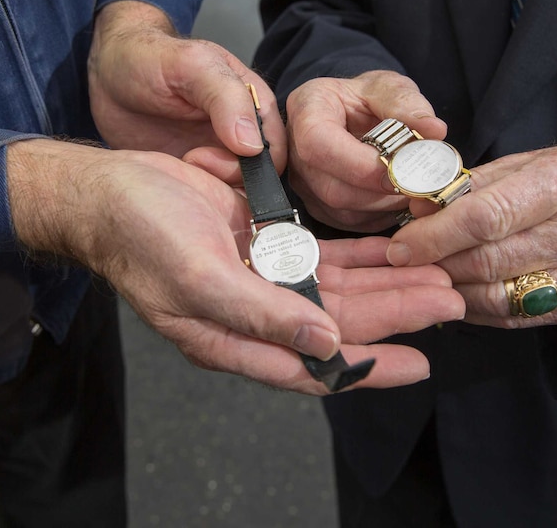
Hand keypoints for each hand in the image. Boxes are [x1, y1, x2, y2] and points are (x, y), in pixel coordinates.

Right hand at [7, 138, 463, 392]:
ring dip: (384, 285)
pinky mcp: (262, 242)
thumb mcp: (198, 279)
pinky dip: (355, 256)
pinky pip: (320, 256)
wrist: (108, 189)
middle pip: (339, 324)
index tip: (420, 363)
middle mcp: (255, 314)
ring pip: (336, 290)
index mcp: (234, 338)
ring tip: (434, 281)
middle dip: (393, 316)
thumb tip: (326, 349)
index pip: (315, 367)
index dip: (369, 368)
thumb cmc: (140, 235)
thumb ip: (262, 317)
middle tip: (448, 303)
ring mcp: (261, 277)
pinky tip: (388, 253)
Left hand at [87, 0, 285, 182]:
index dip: (255, 162)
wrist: (107, 74)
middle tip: (192, 160)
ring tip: (182, 165)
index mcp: (254, 104)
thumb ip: (227, 98)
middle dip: (231, 177)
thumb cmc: (148, 58)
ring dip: (213, 189)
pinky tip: (176, 180)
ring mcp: (219, 157)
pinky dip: (198, 196)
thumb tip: (253, 146)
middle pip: (260, 177)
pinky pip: (211, 198)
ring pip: (237, 192)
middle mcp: (243, 134)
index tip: (210, 154)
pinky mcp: (196, 175)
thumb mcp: (190, 65)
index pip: (277, 148)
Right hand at [284, 70, 446, 231]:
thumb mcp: (387, 87)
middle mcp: (295, 152)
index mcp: (307, 112)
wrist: (352, 113)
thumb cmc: (365, 98)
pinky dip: (380, 215)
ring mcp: (304, 183)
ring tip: (413, 186)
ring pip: (343, 211)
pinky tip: (396, 196)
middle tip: (419, 182)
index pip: (319, 145)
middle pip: (333, 188)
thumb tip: (435, 131)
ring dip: (385, 205)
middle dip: (381, 191)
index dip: (359, 164)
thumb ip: (407, 104)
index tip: (398, 166)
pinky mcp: (318, 206)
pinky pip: (350, 223)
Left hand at [386, 146, 556, 327]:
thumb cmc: (550, 178)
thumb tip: (414, 211)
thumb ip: (461, 189)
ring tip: (427, 278)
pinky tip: (457, 292)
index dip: (436, 235)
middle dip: (437, 265)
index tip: (400, 246)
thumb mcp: (510, 166)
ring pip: (498, 296)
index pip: (486, 217)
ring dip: (452, 290)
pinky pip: (512, 316)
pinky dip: (475, 308)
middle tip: (405, 265)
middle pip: (489, 261)